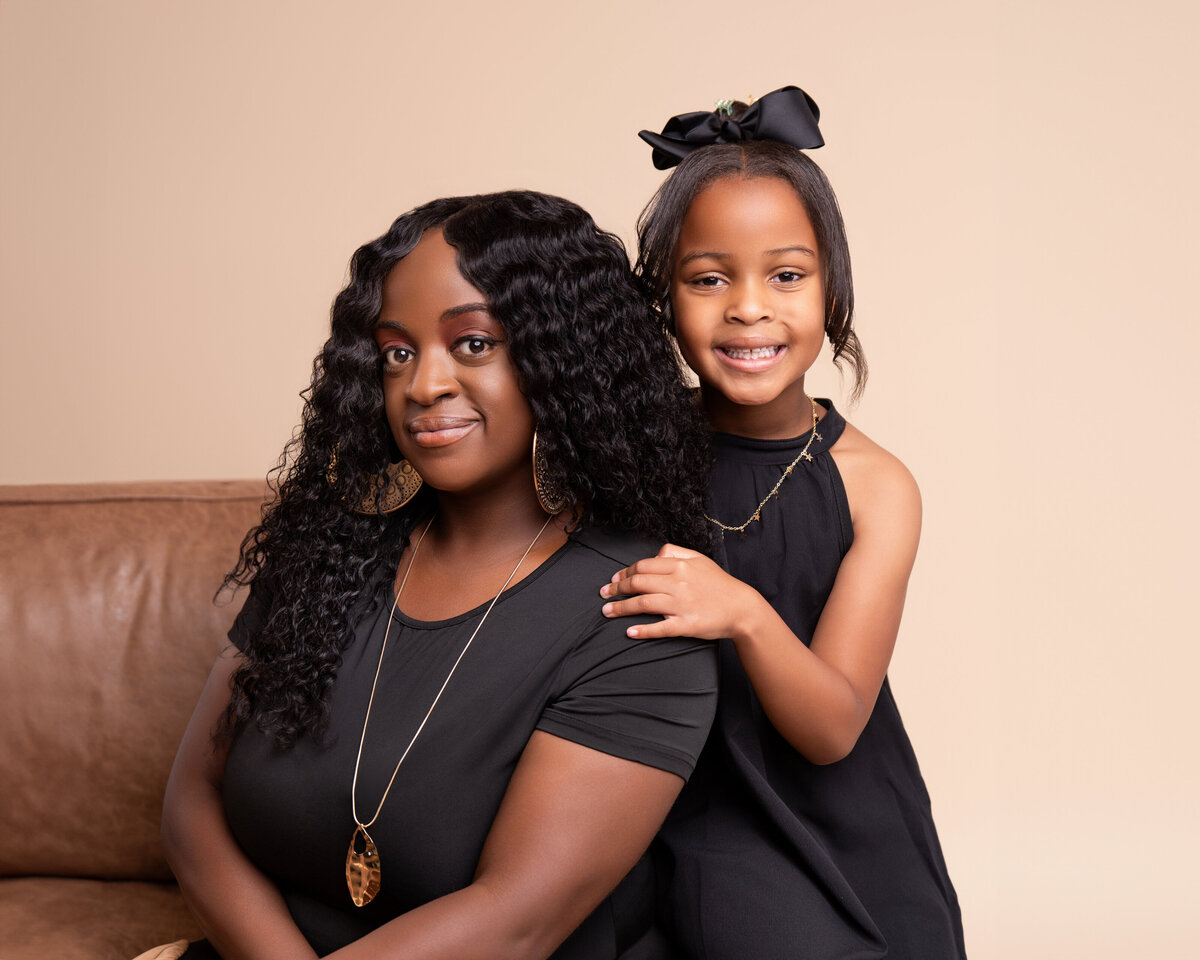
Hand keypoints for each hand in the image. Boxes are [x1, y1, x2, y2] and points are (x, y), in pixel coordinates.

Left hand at [600, 543, 757, 640]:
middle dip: (616, 589)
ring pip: (643, 604)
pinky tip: (629, 632)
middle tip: (604, 595)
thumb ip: (675, 552)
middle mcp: (678, 583)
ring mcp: (682, 605)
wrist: (742, 608)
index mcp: (680, 566)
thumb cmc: (719, 584)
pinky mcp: (687, 625)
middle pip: (638, 583)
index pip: (643, 566)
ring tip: (606, 611)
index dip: (624, 573)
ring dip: (621, 608)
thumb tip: (654, 553)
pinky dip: (642, 630)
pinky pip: (660, 628)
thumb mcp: (699, 559)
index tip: (614, 580)